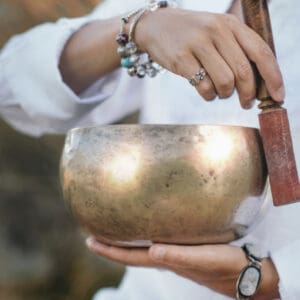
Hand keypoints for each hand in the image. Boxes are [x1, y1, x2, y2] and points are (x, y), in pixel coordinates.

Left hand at [86, 238, 279, 298]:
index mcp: (168, 261)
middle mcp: (168, 258)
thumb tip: (153, 250)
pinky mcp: (187, 248)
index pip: (131, 256)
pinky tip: (147, 229)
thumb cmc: (229, 266)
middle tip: (94, 235)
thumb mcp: (205, 259)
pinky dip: (145, 236)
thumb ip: (180, 257)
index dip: (110, 251)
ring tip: (113, 230)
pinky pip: (158, 241)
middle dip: (112, 246)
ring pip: (143, 248)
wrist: (249, 273)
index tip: (90, 241)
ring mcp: (177, 254)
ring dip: (126, 241)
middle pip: (132, 253)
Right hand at [135, 8, 284, 107]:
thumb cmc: (191, 34)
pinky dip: (209, 95)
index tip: (278, 96)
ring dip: (225, 94)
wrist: (156, 26)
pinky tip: (206, 92)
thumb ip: (236, 50)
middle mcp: (217, 31)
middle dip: (249, 94)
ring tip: (220, 93)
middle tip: (246, 103)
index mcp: (231, 24)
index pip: (261, 52)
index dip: (273, 77)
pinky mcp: (182, 59)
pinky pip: (204, 87)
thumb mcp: (217, 31)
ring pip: (225, 81)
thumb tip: (257, 82)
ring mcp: (198, 44)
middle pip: (244, 71)